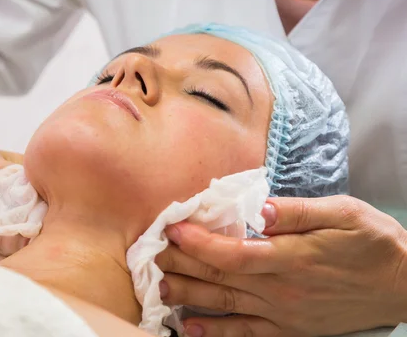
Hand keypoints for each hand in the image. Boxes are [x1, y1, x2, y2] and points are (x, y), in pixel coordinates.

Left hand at [156, 195, 406, 336]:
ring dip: (189, 297)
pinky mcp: (291, 330)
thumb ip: (299, 212)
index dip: (197, 241)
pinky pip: (247, 334)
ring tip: (159, 288)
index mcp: (292, 258)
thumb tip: (261, 209)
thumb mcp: (345, 215)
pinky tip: (190, 328)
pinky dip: (217, 332)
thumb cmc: (374, 244)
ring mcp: (285, 314)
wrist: (403, 286)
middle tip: (153, 253)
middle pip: (220, 279)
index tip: (172, 226)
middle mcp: (282, 290)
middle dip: (183, 264)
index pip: (232, 253)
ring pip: (226, 307)